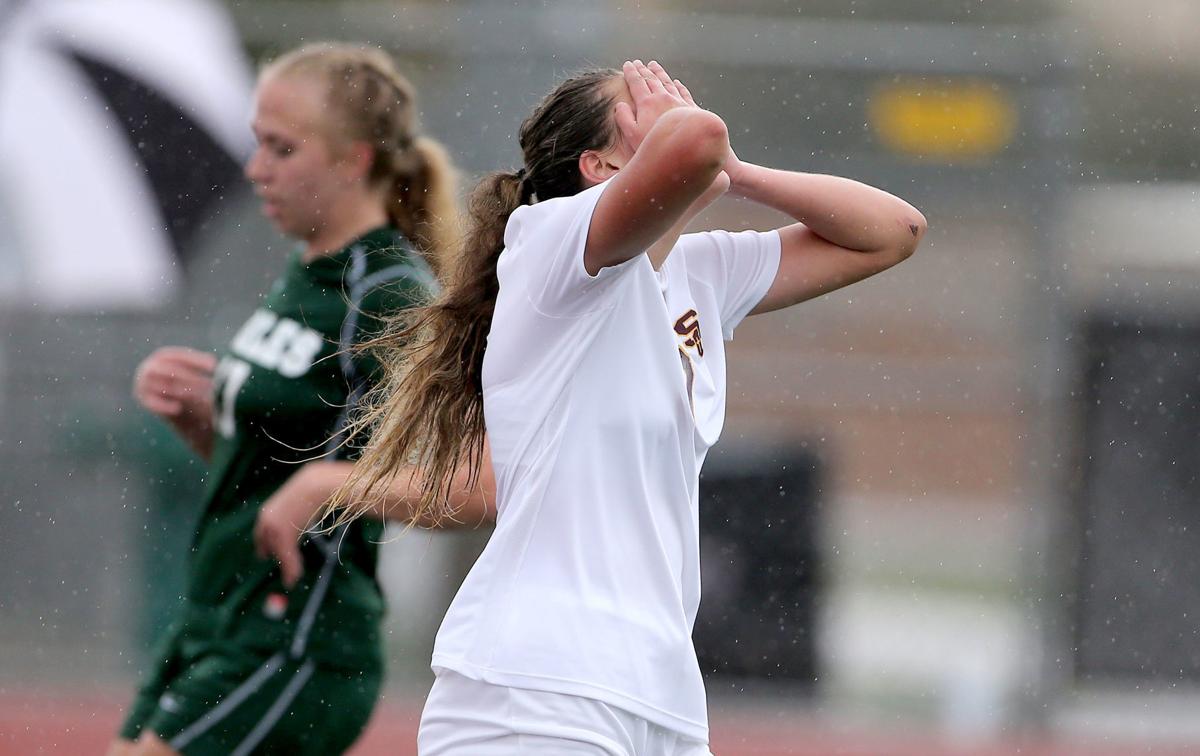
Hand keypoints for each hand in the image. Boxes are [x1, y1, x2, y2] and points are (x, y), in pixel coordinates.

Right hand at [133, 347, 215, 419]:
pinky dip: (162, 405)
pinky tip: (177, 409)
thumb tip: (224, 371)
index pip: (180, 356)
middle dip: (189, 376)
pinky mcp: (143, 399)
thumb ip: (204, 369)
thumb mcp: (196, 374)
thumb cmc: (188, 383)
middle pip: (169, 369)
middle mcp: (151, 366)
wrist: (170, 403)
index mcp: (164, 356)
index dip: (196, 360)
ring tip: (195, 396)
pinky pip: (150, 402)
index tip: (214, 366)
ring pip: (160, 385)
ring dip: (177, 390)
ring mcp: (143, 382)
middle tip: (207, 385)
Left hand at [254, 466, 332, 587]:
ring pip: (279, 554)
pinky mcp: (284, 535)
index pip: (261, 534)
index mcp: (266, 513)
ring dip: (287, 568)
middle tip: (284, 570)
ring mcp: (274, 529)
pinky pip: (288, 556)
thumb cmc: (309, 490)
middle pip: (267, 547)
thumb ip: (290, 515)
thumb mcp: (295, 504)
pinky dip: (291, 569)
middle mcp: (266, 522)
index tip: (265, 554)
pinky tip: (294, 578)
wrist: (313, 484)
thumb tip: (295, 522)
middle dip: (276, 558)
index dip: (264, 546)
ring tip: (292, 579)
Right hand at [615, 60, 698, 152]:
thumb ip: (624, 118)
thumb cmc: (658, 143)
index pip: (636, 83)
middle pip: (651, 79)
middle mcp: (662, 97)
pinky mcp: (690, 108)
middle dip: (643, 70)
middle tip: (638, 62)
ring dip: (659, 72)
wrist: (689, 142)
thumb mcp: (633, 135)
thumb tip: (620, 105)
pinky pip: (683, 91)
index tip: (627, 65)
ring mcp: (678, 101)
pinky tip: (676, 82)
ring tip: (654, 65)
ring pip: (667, 82)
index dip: (631, 73)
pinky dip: (678, 85)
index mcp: (647, 103)